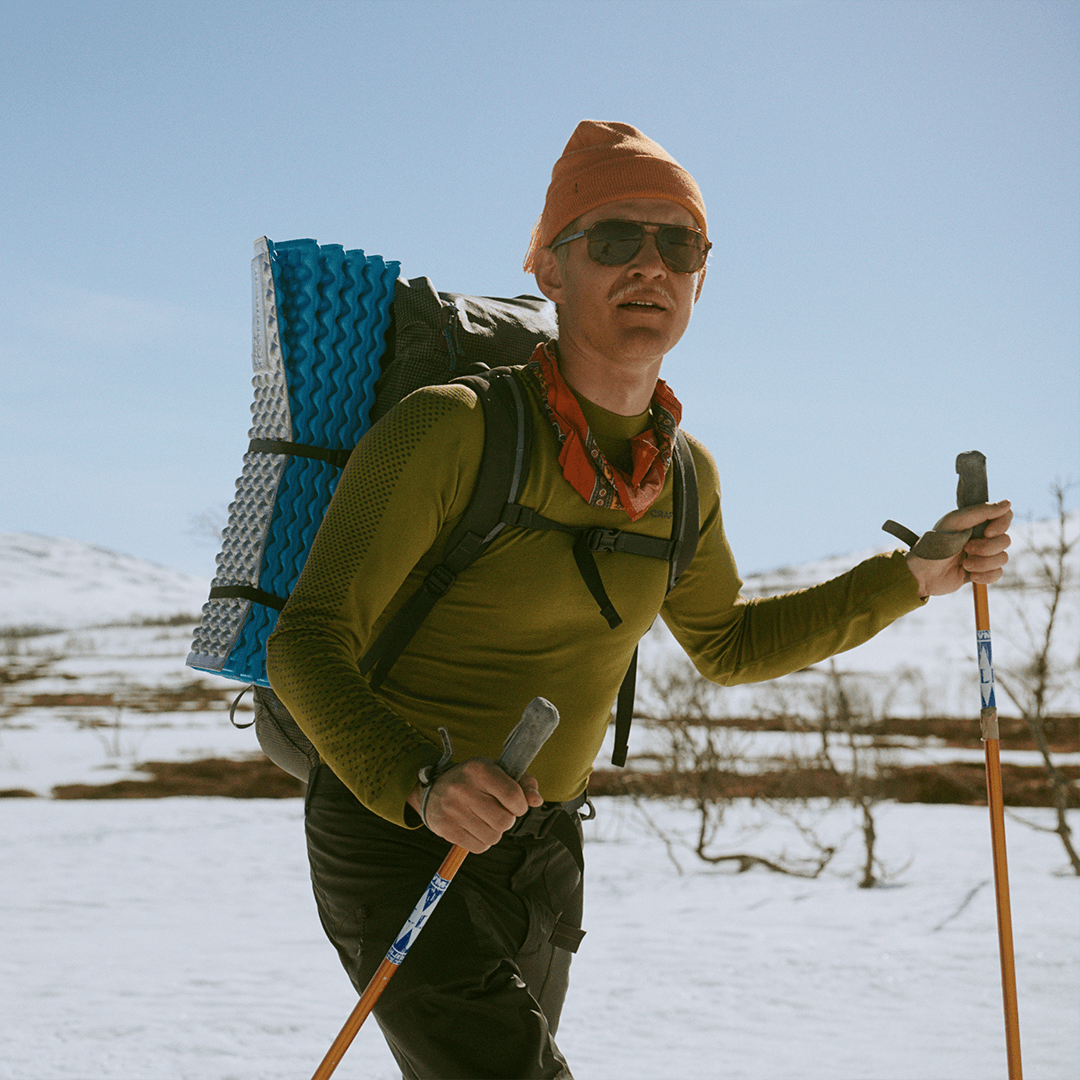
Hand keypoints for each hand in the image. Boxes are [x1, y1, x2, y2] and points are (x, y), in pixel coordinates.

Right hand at [407, 758, 543, 852]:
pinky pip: (479, 847)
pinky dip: (482, 841)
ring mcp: (452, 809)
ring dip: (495, 832)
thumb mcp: (497, 771)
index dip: (520, 806)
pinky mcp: (445, 828)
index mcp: (479, 769)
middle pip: (504, 821)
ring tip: (485, 819)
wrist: (433, 788)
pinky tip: (475, 828)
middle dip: (507, 820)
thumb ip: (522, 783)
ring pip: (493, 837)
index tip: (515, 805)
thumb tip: (537, 800)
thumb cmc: (473, 780)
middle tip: (497, 812)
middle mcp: (463, 788)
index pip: (513, 796)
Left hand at [905, 500, 1012, 597]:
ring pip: (1002, 558)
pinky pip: (997, 573)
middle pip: (1005, 540)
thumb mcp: (954, 523)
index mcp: (975, 522)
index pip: (1004, 516)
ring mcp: (982, 555)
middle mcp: (981, 537)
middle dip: (986, 548)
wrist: (922, 574)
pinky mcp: (981, 572)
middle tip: (966, 549)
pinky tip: (970, 575)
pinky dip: (985, 576)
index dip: (1001, 525)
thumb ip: (981, 512)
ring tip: (965, 565)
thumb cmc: (934, 545)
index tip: (988, 532)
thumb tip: (1008, 503)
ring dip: (983, 563)